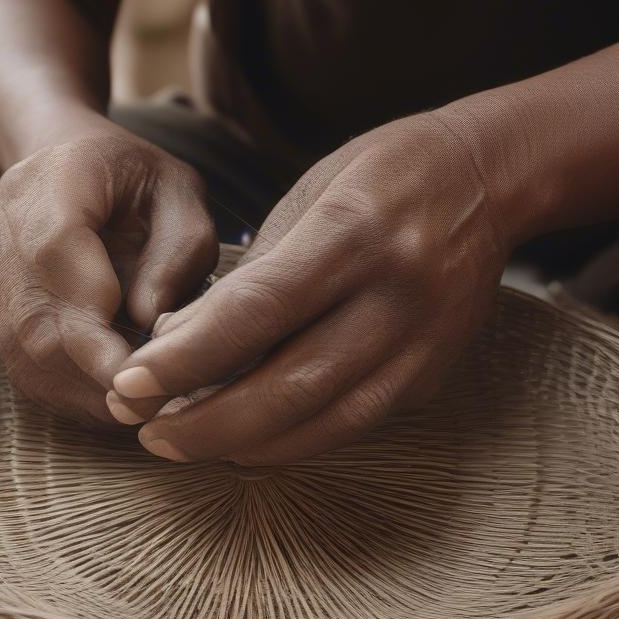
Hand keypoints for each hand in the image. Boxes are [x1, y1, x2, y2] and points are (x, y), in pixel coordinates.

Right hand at [0, 121, 216, 424]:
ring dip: (79, 390)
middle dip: (93, 372)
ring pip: (20, 348)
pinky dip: (60, 389)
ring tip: (131, 405)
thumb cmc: (137, 185)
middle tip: (148, 405)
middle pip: (33, 314)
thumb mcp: (182, 198)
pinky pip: (12, 357)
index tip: (136, 372)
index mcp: (55, 175)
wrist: (70, 163)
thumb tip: (148, 321)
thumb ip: (179, 252)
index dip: (90, 324)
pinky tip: (100, 397)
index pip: (55, 254)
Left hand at [110, 115, 508, 462]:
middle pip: (287, 386)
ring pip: (321, 422)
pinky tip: (244, 440)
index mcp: (353, 233)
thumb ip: (252, 275)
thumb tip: (178, 344)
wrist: (489, 179)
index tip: (128, 385)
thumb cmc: (381, 174)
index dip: (184, 359)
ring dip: (241, 444)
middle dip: (203, 422)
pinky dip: (292, 440)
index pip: (253, 313)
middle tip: (143, 431)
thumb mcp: (308, 195)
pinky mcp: (432, 374)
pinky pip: (352, 424)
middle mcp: (395, 296)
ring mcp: (423, 343)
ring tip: (180, 442)